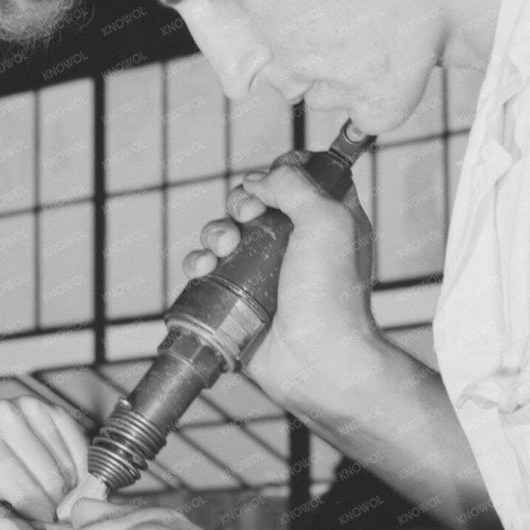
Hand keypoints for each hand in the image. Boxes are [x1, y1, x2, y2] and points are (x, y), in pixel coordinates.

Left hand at [0, 396, 90, 529]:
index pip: (25, 491)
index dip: (39, 516)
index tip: (39, 523)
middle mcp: (2, 416)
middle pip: (50, 478)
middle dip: (55, 504)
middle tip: (49, 512)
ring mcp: (30, 407)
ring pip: (68, 466)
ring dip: (68, 489)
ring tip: (53, 497)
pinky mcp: (54, 408)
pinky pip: (82, 450)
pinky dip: (79, 472)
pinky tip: (65, 481)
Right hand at [183, 152, 378, 406]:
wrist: (316, 360)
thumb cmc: (331, 293)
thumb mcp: (327, 221)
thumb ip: (296, 185)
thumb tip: (259, 180)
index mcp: (326, 221)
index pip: (303, 177)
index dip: (284, 170)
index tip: (277, 176)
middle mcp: (295, 243)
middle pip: (255, 200)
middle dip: (241, 200)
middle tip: (247, 213)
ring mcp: (263, 272)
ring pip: (225, 232)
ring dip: (216, 231)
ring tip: (224, 248)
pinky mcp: (236, 299)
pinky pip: (206, 270)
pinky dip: (198, 261)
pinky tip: (204, 269)